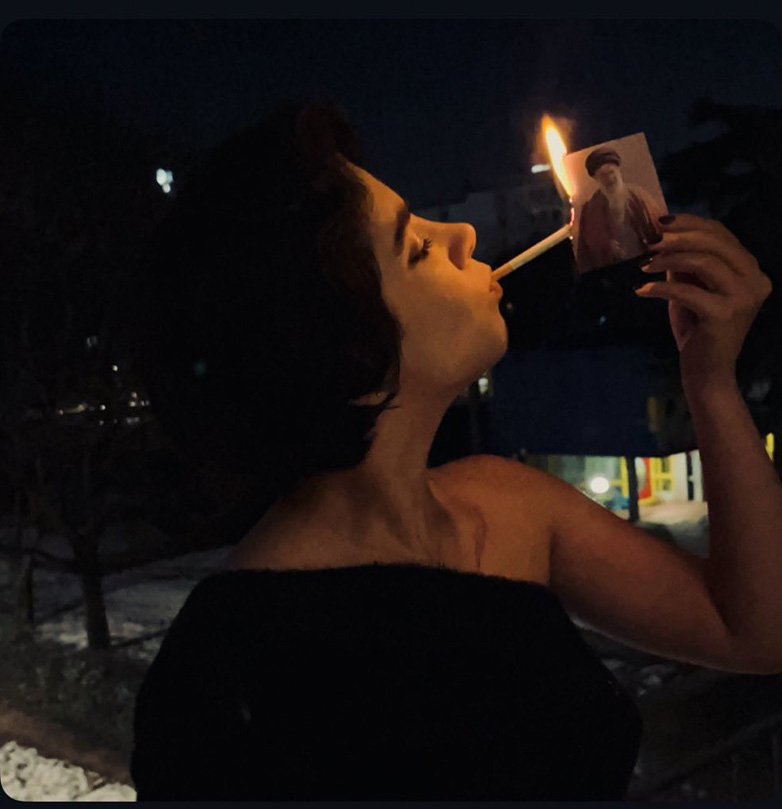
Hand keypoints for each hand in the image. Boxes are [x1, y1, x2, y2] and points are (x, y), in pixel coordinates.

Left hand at [635, 214, 772, 389]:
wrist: (707, 370)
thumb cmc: (698, 328)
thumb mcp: (691, 287)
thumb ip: (685, 262)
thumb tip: (661, 234)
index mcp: (750, 269)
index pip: (721, 234)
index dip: (689, 223)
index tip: (658, 223)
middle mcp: (755, 279)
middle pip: (715, 242)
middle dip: (678, 237)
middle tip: (649, 241)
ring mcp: (744, 297)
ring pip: (704, 261)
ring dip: (668, 260)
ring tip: (644, 265)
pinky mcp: (725, 314)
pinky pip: (688, 291)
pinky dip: (661, 288)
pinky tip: (642, 290)